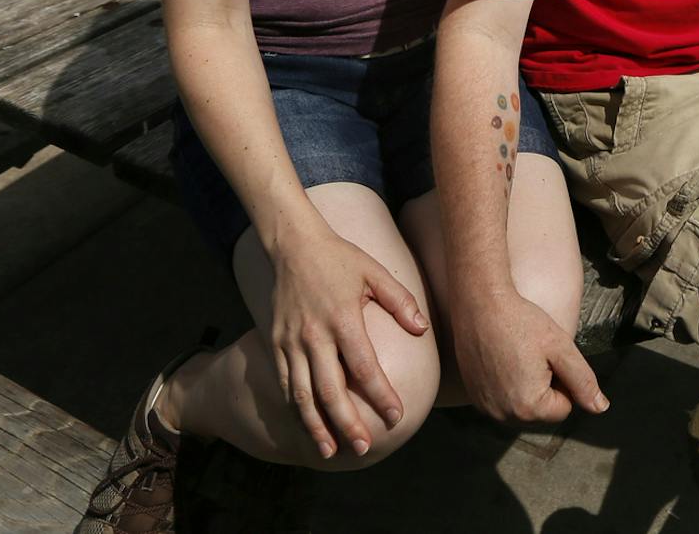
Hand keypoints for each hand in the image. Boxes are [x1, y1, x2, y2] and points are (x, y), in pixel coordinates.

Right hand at [265, 228, 429, 458]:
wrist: (293, 246)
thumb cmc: (340, 258)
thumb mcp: (375, 273)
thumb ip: (401, 301)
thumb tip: (423, 330)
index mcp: (343, 318)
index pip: (364, 367)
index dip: (381, 395)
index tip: (395, 417)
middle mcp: (314, 335)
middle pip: (329, 390)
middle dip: (346, 423)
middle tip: (363, 448)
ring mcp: (291, 342)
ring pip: (301, 395)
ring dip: (315, 426)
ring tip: (330, 451)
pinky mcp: (275, 343)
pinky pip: (285, 384)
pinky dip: (295, 409)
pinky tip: (307, 427)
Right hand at [452, 293, 608, 425]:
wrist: (479, 304)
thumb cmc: (521, 322)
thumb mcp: (561, 348)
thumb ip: (583, 381)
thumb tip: (600, 408)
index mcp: (528, 407)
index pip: (564, 408)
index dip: (562, 381)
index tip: (548, 357)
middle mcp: (503, 415)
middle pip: (542, 412)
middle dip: (544, 387)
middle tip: (532, 356)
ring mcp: (485, 408)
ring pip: (522, 407)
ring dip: (525, 388)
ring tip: (517, 357)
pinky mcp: (474, 398)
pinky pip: (502, 401)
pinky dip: (506, 386)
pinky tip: (502, 361)